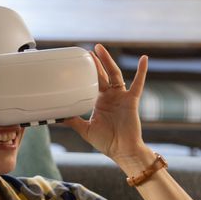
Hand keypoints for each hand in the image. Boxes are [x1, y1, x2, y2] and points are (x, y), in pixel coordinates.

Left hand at [62, 44, 148, 160]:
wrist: (122, 150)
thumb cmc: (106, 141)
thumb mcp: (84, 129)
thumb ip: (72, 120)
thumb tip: (57, 115)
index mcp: (100, 102)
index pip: (93, 83)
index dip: (88, 73)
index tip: (80, 62)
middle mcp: (111, 97)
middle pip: (103, 75)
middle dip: (96, 62)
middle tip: (89, 50)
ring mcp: (122, 97)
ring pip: (115, 74)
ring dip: (108, 61)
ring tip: (100, 49)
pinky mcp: (132, 100)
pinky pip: (138, 83)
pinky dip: (141, 71)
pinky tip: (143, 59)